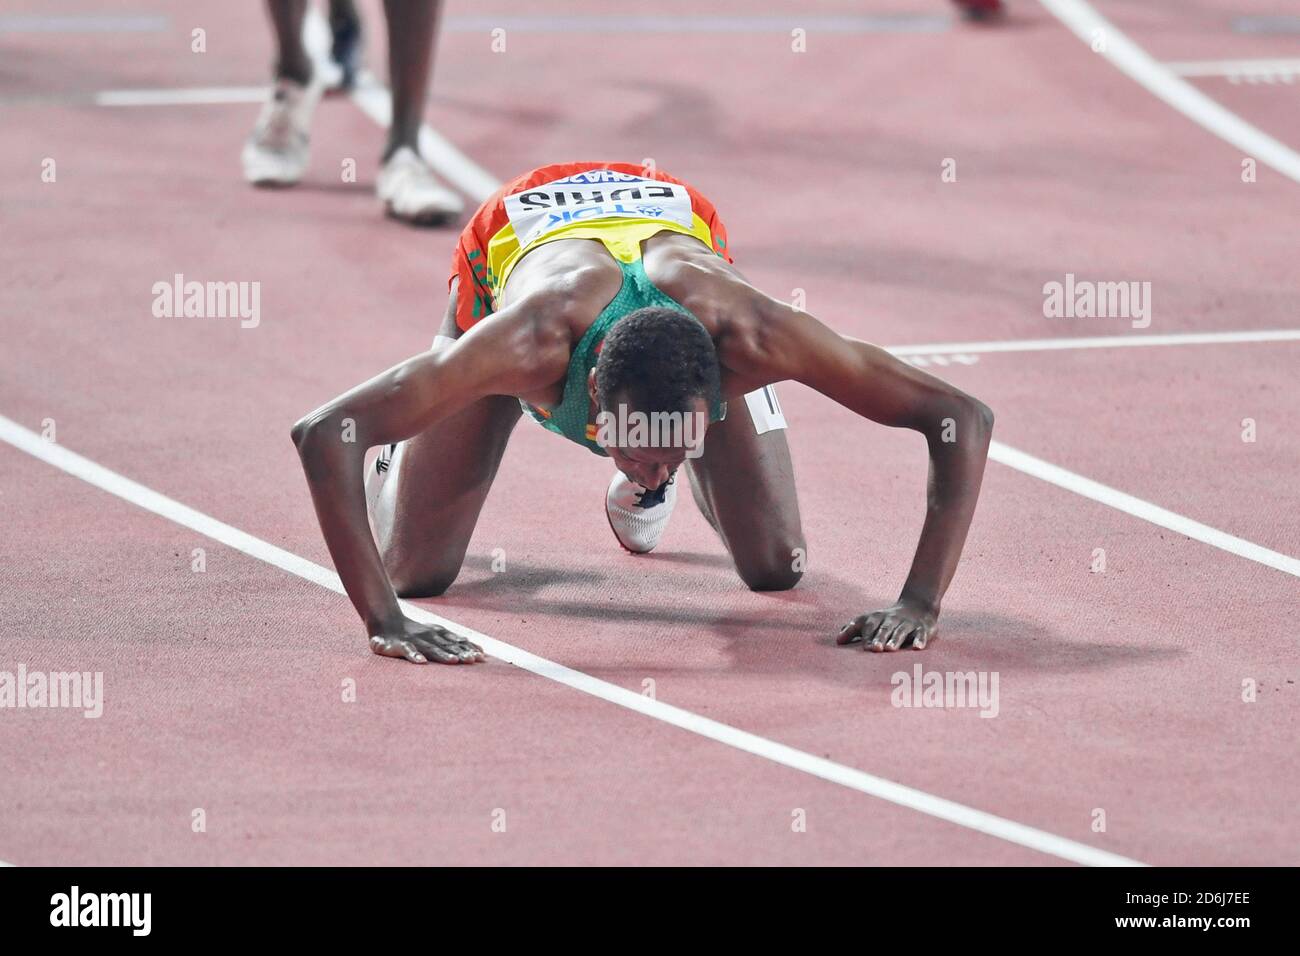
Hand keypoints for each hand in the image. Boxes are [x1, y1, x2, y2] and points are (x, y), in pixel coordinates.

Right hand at [369, 616, 485, 663]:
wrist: (387, 621)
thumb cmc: (415, 632)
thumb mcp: (436, 633)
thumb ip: (454, 641)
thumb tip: (477, 650)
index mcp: (439, 633)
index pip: (458, 641)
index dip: (470, 648)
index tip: (483, 656)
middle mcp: (430, 636)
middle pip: (448, 646)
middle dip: (461, 653)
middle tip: (473, 660)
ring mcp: (416, 640)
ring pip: (431, 648)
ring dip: (443, 655)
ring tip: (453, 661)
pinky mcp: (400, 645)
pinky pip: (408, 651)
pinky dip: (415, 656)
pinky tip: (421, 662)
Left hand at [837, 599, 936, 651]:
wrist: (917, 606)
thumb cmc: (887, 620)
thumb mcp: (869, 621)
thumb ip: (852, 630)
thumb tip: (837, 641)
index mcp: (876, 618)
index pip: (869, 625)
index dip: (867, 636)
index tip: (865, 648)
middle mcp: (891, 620)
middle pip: (884, 629)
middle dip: (879, 638)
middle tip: (875, 649)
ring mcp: (907, 624)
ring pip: (901, 632)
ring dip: (895, 640)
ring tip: (890, 649)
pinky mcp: (922, 628)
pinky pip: (921, 634)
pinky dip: (920, 640)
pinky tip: (917, 648)